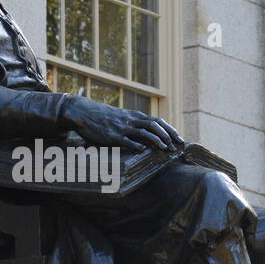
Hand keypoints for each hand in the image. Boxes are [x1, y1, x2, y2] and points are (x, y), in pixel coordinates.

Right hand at [62, 97, 183, 151]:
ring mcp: (123, 128)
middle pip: (155, 126)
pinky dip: (136, 145)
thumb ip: (134, 123)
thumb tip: (148, 132)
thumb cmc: (104, 117)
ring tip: (165, 149)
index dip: (170, 130)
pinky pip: (127, 140)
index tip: (179, 139)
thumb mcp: (122, 117)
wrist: (85, 113)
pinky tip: (144, 150)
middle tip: (176, 146)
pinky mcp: (113, 135)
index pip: (158, 121)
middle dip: (168, 136)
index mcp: (135, 116)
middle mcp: (131, 120)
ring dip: (156, 141)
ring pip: (144, 132)